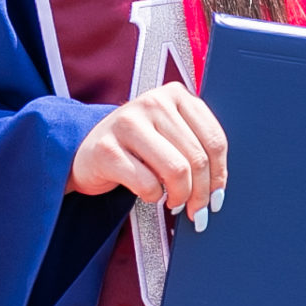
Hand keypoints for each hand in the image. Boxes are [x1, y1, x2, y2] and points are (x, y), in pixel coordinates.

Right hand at [68, 84, 226, 227]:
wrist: (86, 151)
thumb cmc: (136, 146)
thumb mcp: (169, 134)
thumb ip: (195, 146)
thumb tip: (217, 187)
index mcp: (175, 94)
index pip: (213, 140)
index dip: (220, 175)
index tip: (216, 196)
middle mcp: (152, 102)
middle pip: (196, 158)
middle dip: (201, 193)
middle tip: (198, 211)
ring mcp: (127, 123)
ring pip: (176, 171)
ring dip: (180, 197)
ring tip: (175, 203)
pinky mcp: (107, 148)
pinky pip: (147, 183)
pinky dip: (153, 197)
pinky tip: (150, 195)